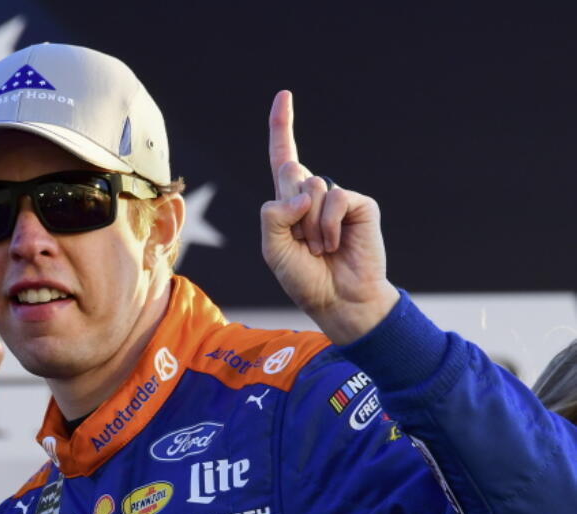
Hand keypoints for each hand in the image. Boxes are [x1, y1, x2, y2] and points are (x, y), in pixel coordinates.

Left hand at [260, 90, 398, 344]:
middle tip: (303, 243)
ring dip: (308, 226)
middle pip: (289, 173)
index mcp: (289, 202)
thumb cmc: (304, 277)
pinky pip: (335, 199)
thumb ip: (273, 217)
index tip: (284, 95)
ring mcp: (338, 198)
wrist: (339, 300)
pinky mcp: (360, 204)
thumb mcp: (273, 250)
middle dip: (289, 209)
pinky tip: (335, 244)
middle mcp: (314, 194)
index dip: (281, 127)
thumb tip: (303, 190)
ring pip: (310, 189)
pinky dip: (328, 226)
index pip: (283, 158)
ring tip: (319, 249)